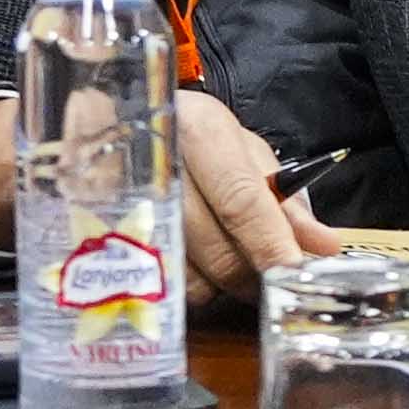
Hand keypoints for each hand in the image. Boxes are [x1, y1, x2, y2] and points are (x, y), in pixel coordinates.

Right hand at [0, 92, 342, 305]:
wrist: (87, 121)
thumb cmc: (184, 137)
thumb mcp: (238, 150)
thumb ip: (282, 197)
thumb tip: (324, 245)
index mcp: (199, 128)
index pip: (241, 199)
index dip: (270, 244)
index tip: (293, 274)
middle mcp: (154, 158)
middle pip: (211, 244)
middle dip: (247, 275)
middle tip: (266, 284)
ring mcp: (112, 194)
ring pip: (177, 270)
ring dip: (212, 286)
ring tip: (224, 272)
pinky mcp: (85, 225)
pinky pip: (142, 279)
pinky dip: (173, 286)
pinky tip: (184, 269)